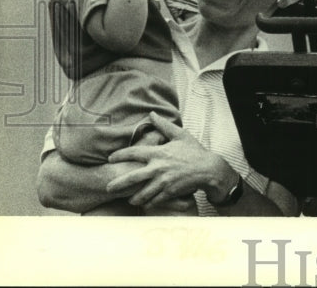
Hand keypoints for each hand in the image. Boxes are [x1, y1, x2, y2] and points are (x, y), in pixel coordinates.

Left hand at [106, 112, 234, 208]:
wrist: (208, 169)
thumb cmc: (194, 151)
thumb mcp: (180, 135)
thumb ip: (163, 126)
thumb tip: (151, 114)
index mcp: (158, 153)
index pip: (133, 153)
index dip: (119, 155)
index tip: (110, 158)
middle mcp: (158, 168)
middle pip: (131, 178)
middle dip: (117, 184)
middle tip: (108, 188)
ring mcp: (163, 182)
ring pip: (141, 194)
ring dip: (132, 197)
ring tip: (128, 198)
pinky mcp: (169, 193)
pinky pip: (153, 200)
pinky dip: (147, 202)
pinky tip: (144, 202)